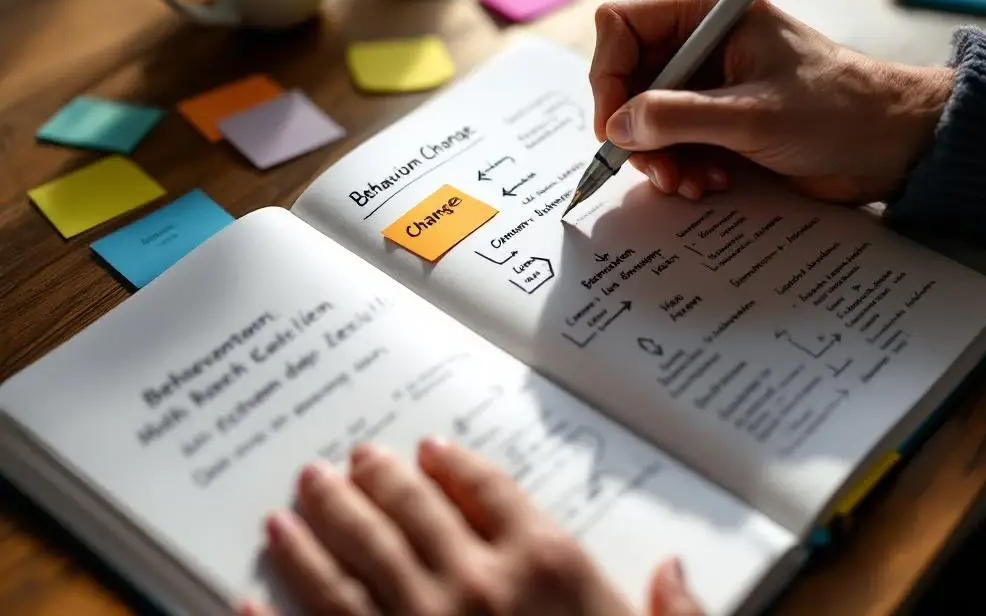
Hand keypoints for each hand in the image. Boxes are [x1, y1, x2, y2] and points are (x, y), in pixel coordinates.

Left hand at [242, 440, 702, 615]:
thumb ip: (674, 613)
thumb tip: (672, 568)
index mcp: (547, 565)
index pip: (492, 490)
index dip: (455, 463)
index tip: (429, 448)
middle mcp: (477, 584)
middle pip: (412, 509)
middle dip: (374, 479)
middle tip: (346, 461)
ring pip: (354, 561)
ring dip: (318, 526)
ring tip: (293, 501)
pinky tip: (248, 596)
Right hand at [590, 0, 953, 203]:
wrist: (891, 145)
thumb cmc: (838, 112)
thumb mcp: (751, 116)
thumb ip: (677, 117)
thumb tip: (618, 127)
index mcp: (709, 13)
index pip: (623, 26)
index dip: (608, 76)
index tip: (614, 128)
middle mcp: (702, 41)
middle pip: (628, 78)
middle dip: (636, 130)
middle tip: (656, 168)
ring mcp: (709, 81)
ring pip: (646, 116)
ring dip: (659, 156)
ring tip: (689, 182)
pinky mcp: (718, 116)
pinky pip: (672, 140)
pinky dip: (680, 166)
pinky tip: (709, 182)